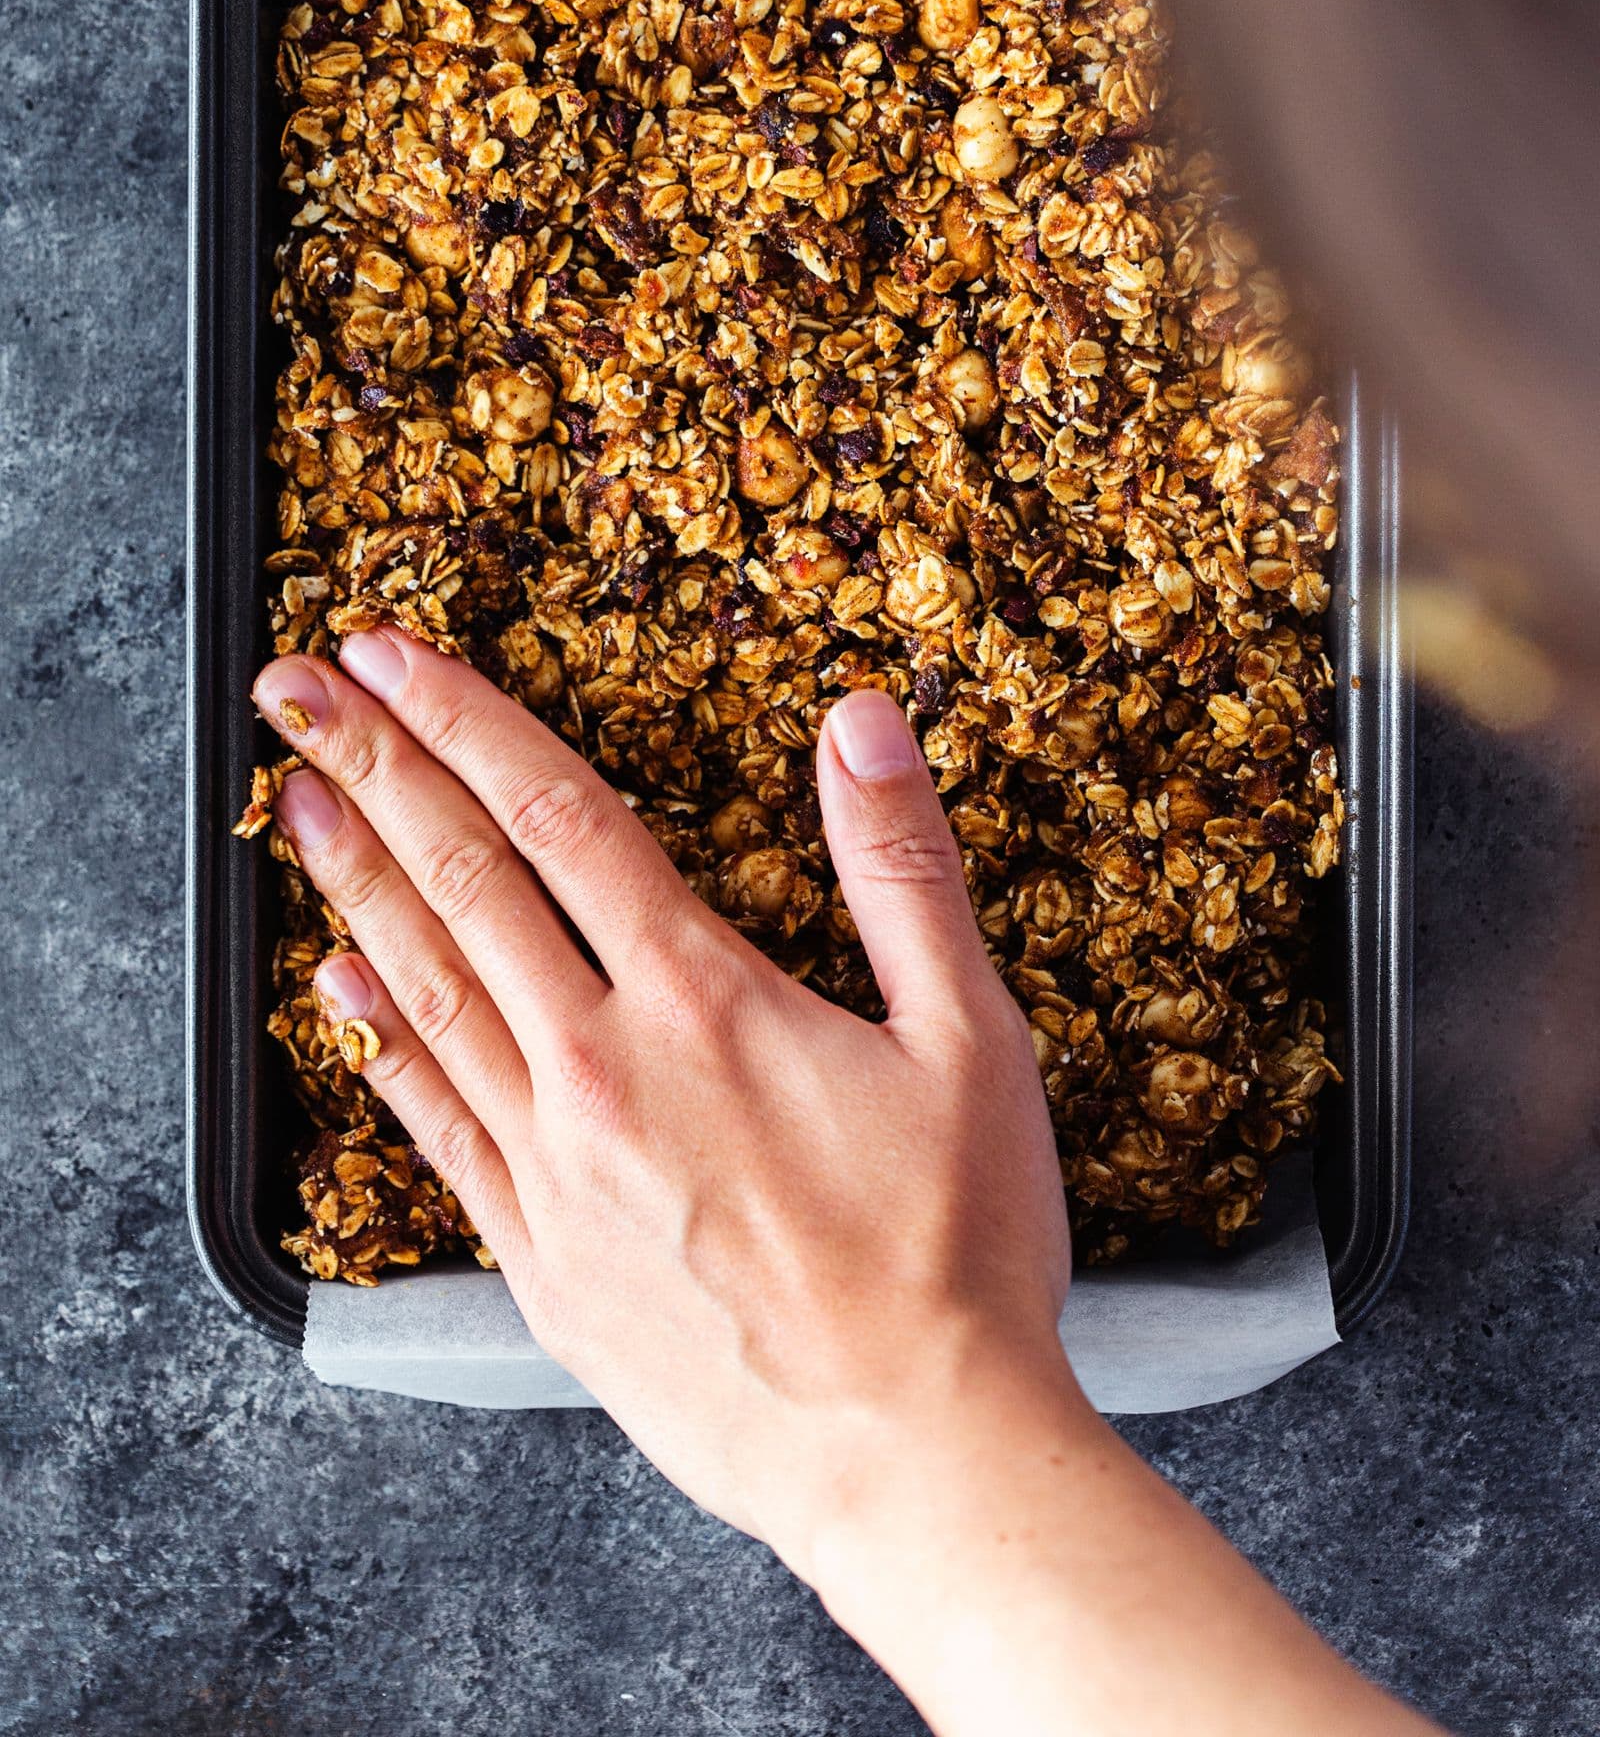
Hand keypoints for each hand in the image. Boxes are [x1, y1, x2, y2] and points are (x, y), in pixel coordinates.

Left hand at [256, 633, 1432, 1736]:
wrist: (915, 1460)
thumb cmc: (957, 1255)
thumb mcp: (974, 1039)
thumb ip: (903, 870)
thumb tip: (863, 723)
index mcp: (703, 1000)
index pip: (557, 815)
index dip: (466, 717)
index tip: (393, 652)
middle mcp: (603, 1070)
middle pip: (464, 882)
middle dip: (375, 766)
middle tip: (297, 690)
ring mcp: (556, 1170)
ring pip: (427, 993)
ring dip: (355, 885)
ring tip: (294, 804)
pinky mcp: (541, 1261)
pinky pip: (437, 1132)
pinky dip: (381, 1051)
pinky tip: (340, 998)